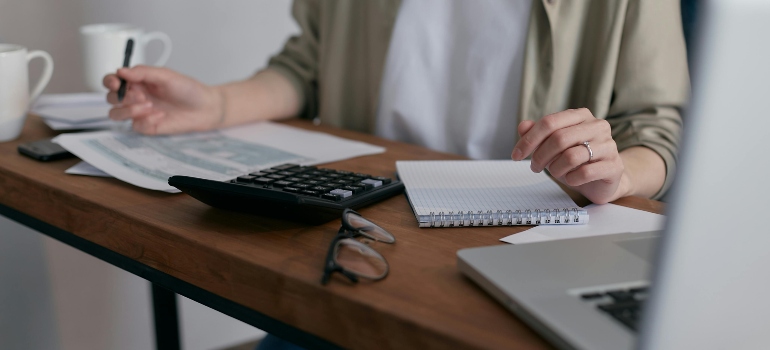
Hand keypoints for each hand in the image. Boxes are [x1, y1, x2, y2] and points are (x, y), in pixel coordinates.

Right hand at [103, 65, 222, 134]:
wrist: (205, 108)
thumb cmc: (188, 89)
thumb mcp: (166, 75)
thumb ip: (143, 72)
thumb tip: (121, 70)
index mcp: (137, 81)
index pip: (112, 81)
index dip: (109, 81)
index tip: (116, 83)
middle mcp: (135, 96)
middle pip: (110, 98)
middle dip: (121, 97)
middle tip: (141, 95)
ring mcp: (139, 113)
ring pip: (116, 114)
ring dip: (128, 110)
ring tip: (149, 105)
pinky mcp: (147, 126)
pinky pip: (135, 126)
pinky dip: (146, 120)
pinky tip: (161, 116)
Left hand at [511, 108, 627, 203]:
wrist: (603, 180)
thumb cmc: (576, 161)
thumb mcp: (553, 147)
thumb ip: (538, 134)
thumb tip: (523, 126)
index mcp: (581, 116)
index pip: (549, 123)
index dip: (529, 140)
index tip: (516, 155)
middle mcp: (597, 126)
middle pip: (559, 138)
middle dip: (540, 156)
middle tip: (535, 167)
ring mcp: (608, 145)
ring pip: (571, 156)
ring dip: (556, 169)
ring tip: (556, 173)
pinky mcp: (614, 166)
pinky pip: (585, 172)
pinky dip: (572, 179)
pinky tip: (571, 179)